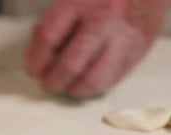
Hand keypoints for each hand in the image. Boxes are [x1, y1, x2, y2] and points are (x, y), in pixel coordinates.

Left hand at [25, 0, 170, 97]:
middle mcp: (104, 19)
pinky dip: (93, 86)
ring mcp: (123, 37)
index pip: (47, 36)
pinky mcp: (137, 52)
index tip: (32, 69)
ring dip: (73, 89)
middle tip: (47, 83)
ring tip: (66, 85)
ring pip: (92, 80)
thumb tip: (39, 57)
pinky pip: (111, 80)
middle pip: (70, 64)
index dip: (35, 59)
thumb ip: (56, 22)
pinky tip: (86, 80)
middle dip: (52, 81)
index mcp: (81, 0)